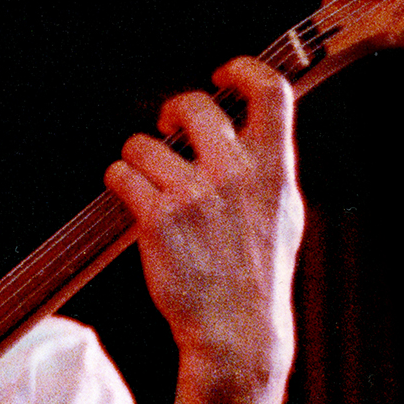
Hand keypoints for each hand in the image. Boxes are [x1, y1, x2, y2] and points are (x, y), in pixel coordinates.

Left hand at [105, 56, 302, 394]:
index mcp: (274, 170)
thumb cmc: (258, 278)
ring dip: (138, 159)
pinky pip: (122, 174)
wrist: (236, 332)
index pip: (271, 93)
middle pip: (194, 105)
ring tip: (147, 184)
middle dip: (172, 112)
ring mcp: (195, 195)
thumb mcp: (285, 216)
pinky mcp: (157, 217)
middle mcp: (236, 175)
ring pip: (144, 144)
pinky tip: (129, 198)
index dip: (243, 71)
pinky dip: (119, 181)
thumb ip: (271, 170)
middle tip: (166, 128)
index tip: (223, 74)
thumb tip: (258, 130)